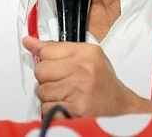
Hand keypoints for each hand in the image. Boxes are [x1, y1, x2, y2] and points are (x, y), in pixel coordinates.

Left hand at [22, 36, 151, 117]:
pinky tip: (67, 107)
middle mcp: (84, 68)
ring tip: (67, 96)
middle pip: (41, 70)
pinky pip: (47, 108)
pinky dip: (53, 111)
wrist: (122, 109)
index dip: (46, 61)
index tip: (46, 62)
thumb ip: (57, 50)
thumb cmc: (103, 84)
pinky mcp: (75, 108)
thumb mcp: (87, 59)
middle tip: (62, 84)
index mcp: (87, 53)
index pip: (47, 50)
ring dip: (50, 97)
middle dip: (47, 80)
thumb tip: (29, 42)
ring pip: (41, 91)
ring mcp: (79, 88)